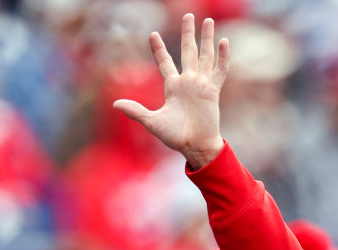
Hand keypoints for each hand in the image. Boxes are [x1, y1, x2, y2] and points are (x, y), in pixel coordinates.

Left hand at [114, 13, 229, 168]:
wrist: (194, 145)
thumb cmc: (174, 136)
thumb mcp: (151, 121)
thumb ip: (135, 110)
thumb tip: (114, 103)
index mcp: (172, 87)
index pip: (165, 62)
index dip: (158, 49)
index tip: (152, 34)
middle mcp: (188, 82)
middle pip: (188, 51)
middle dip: (188, 33)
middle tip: (188, 15)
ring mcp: (201, 85)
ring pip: (205, 56)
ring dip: (206, 38)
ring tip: (208, 21)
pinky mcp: (213, 90)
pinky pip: (220, 70)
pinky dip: (222, 57)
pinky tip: (223, 41)